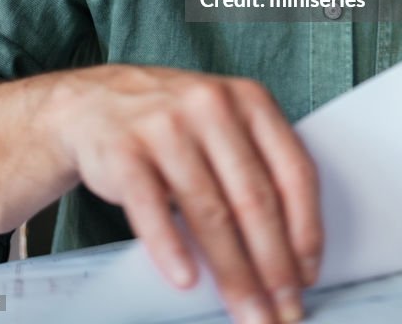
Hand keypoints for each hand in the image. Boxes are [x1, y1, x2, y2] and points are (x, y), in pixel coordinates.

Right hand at [49, 64, 321, 323]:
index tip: (308, 273)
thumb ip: (257, 166)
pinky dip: (171, 248)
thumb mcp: (224, 122)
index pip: (293, 171)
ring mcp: (167, 126)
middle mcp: (212, 106)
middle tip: (284, 310)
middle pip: (254, 199)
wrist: (93, 102)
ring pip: (209, 212)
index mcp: (250, 99)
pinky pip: (152, 207)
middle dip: (274, 266)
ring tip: (246, 311)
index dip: (306, 229)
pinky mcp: (125, 150)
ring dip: (233, 273)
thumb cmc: (172, 121)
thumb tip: (292, 249)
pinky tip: (186, 279)